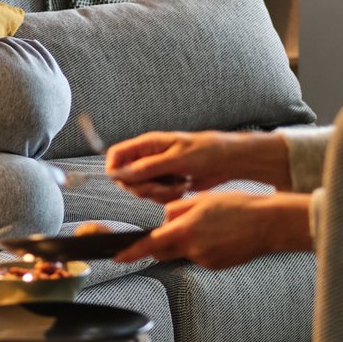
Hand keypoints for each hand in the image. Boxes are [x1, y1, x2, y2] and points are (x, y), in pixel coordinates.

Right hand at [106, 129, 288, 203]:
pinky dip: (167, 197)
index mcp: (146, 144)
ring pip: (141, 190)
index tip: (129, 183)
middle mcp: (147, 157)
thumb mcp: (176, 159)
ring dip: (159, 194)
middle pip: (126, 179)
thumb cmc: (205, 152)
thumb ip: (147, 167)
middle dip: (144, 188)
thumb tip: (121, 173)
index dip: (116, 171)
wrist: (226, 161)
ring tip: (180, 185)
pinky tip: (183, 189)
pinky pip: (155, 197)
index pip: (115, 156)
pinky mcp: (165, 183)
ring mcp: (156, 171)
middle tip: (164, 187)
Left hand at [114, 188, 313, 269]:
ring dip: (186, 241)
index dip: (131, 252)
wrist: (269, 224)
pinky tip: (219, 235)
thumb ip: (177, 210)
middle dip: (159, 243)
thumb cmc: (238, 207)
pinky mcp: (216, 265)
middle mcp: (193, 249)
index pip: (150, 244)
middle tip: (168, 230)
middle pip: (164, 251)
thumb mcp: (201, 200)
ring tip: (210, 225)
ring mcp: (205, 260)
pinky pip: (200, 256)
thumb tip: (165, 218)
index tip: (117, 256)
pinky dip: (203, 246)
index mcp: (186, 230)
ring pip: (184, 252)